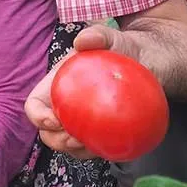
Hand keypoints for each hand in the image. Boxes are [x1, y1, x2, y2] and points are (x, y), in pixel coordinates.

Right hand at [24, 24, 136, 158]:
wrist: (151, 62)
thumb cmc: (125, 49)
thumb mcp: (112, 38)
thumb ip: (97, 35)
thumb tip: (83, 41)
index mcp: (58, 85)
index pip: (35, 104)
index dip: (37, 115)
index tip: (53, 120)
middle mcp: (66, 106)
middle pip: (48, 132)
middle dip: (57, 140)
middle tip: (75, 138)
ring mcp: (84, 121)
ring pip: (69, 145)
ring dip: (77, 151)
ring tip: (92, 145)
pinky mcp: (103, 132)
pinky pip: (95, 148)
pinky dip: (99, 151)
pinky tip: (113, 147)